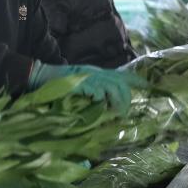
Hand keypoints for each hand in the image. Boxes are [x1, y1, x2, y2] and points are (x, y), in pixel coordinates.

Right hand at [28, 62, 145, 113]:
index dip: (137, 81)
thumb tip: (105, 107)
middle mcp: (95, 73)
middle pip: (120, 83)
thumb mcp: (80, 86)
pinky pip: (97, 93)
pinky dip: (100, 102)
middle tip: (122, 115)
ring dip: (116, 103)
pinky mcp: (80, 83)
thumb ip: (94, 93)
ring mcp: (88, 77)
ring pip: (113, 88)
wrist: (39, 76)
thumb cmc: (58, 85)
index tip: (148, 87)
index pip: (122, 75)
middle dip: (125, 100)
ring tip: (114, 115)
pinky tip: (97, 108)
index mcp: (97, 73)